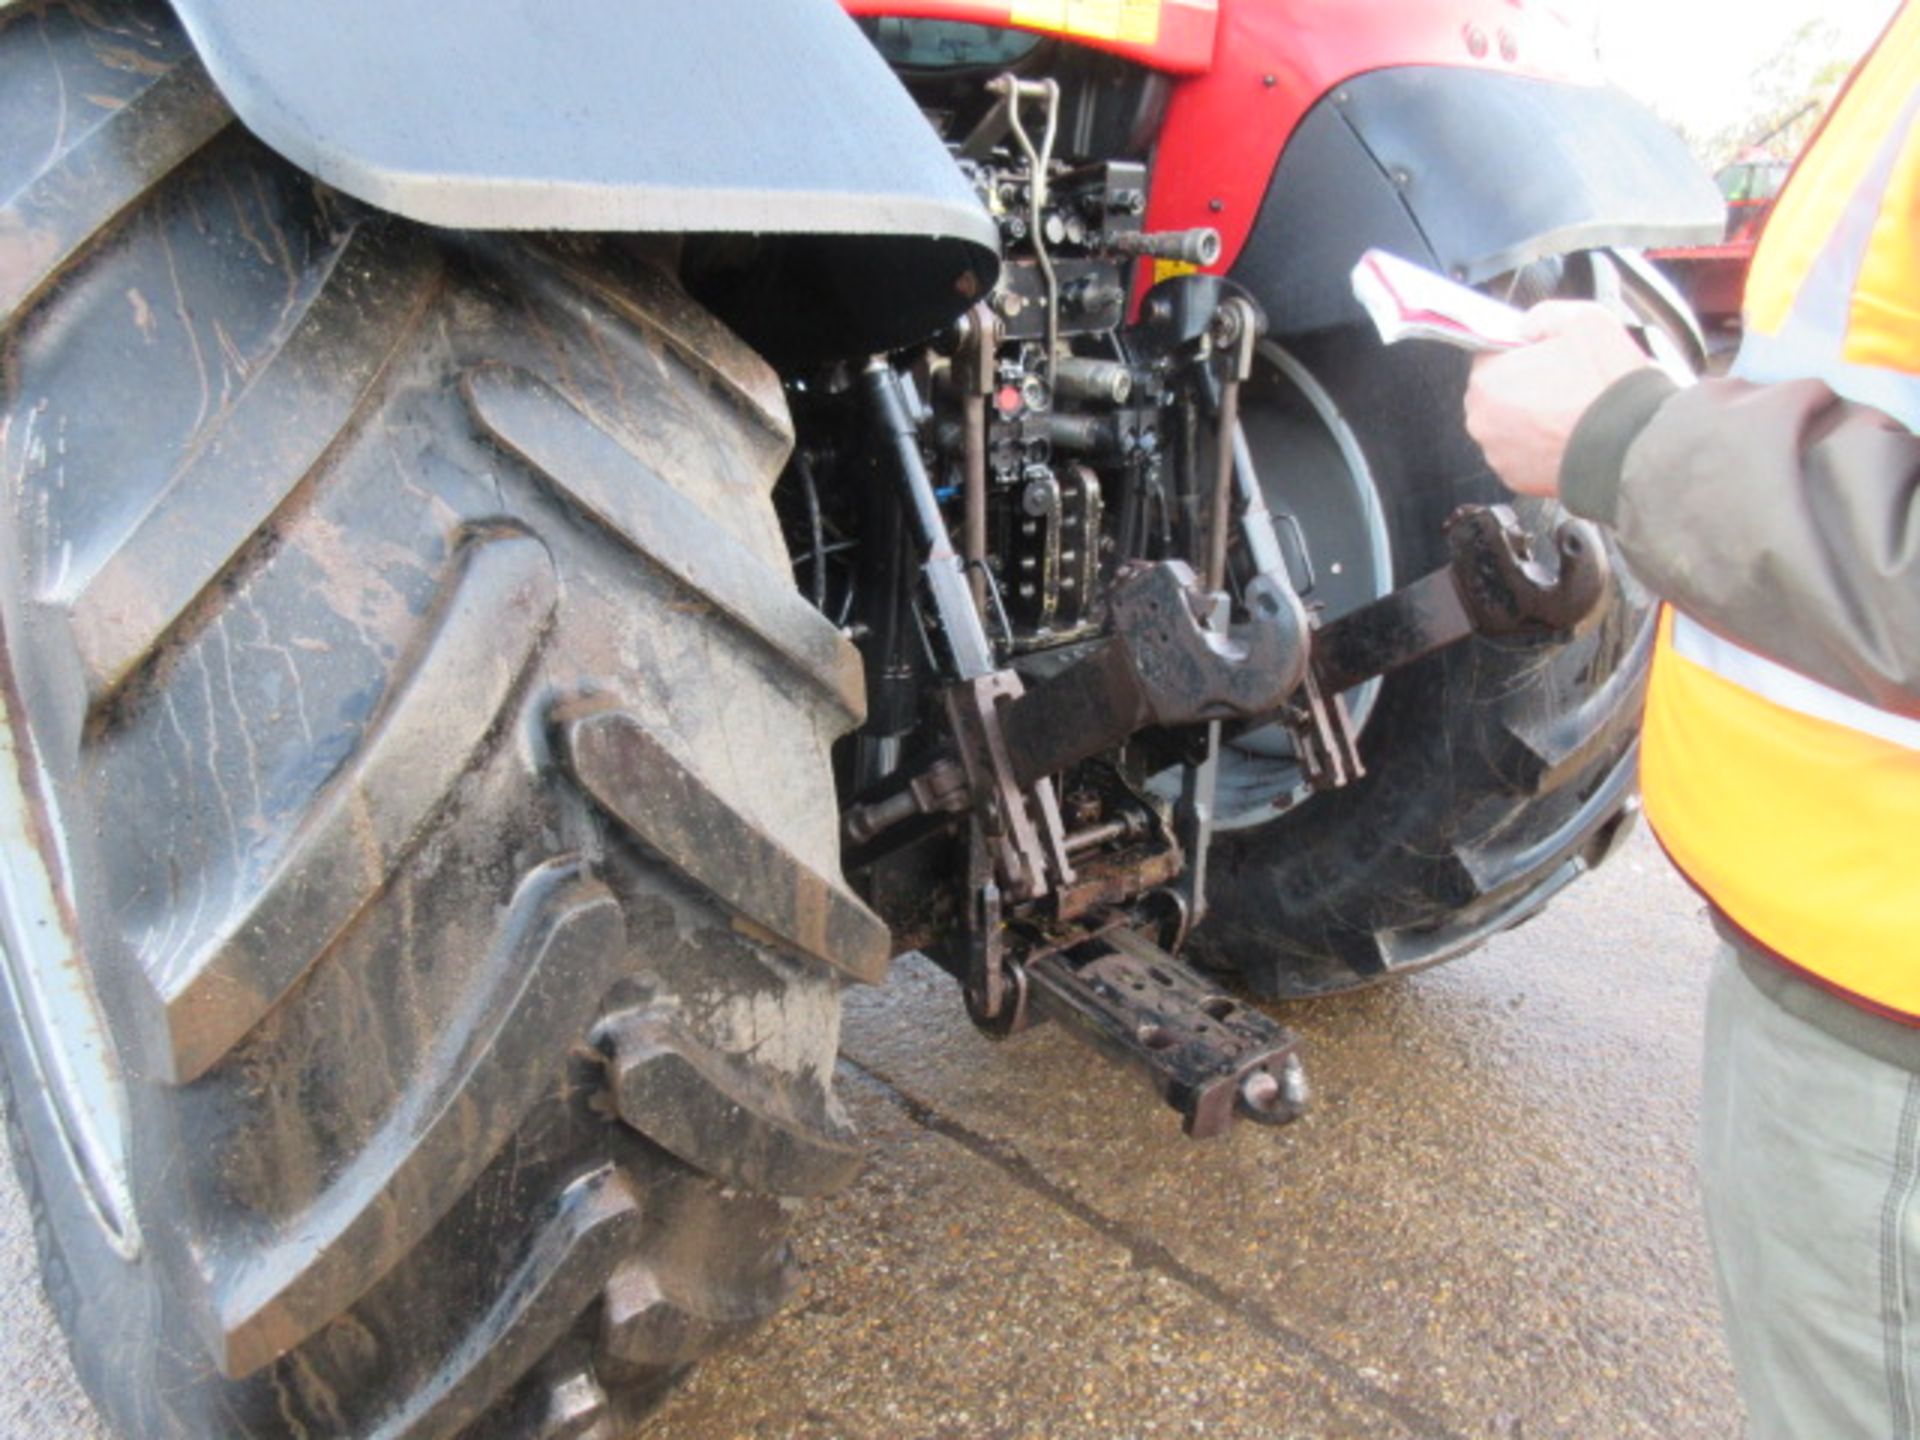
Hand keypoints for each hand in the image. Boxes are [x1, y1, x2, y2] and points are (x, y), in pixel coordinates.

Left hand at [1464, 301, 1651, 496]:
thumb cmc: (1606, 387)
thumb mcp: (1581, 320)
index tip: (1549, 358)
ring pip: (1509, 425)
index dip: (1524, 352)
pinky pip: (1522, 453)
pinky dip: (1541, 445)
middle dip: (1525, 386)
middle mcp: (1482, 421)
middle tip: (1565, 384)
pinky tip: (1568, 435)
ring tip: (1570, 412)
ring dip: (1533, 417)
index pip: (1491, 354)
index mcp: (1488, 380)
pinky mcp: (1516, 479)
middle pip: (1497, 392)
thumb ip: (1542, 316)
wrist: (1633, 445)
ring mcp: (1498, 454)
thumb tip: (1527, 326)